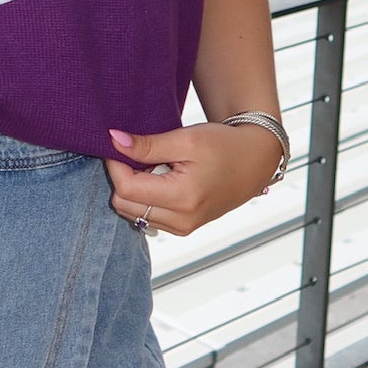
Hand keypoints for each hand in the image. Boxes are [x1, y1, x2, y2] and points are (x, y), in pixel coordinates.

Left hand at [106, 121, 282, 237]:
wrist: (254, 161)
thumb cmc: (224, 146)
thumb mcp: (186, 139)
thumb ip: (148, 145)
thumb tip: (113, 141)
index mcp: (183, 198)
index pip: (126, 188)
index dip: (115, 165)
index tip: (118, 145)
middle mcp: (181, 221)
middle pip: (123, 204)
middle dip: (123, 177)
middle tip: (139, 154)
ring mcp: (182, 228)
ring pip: (132, 212)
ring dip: (133, 188)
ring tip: (154, 166)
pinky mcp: (182, 228)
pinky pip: (146, 216)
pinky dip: (144, 197)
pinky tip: (160, 179)